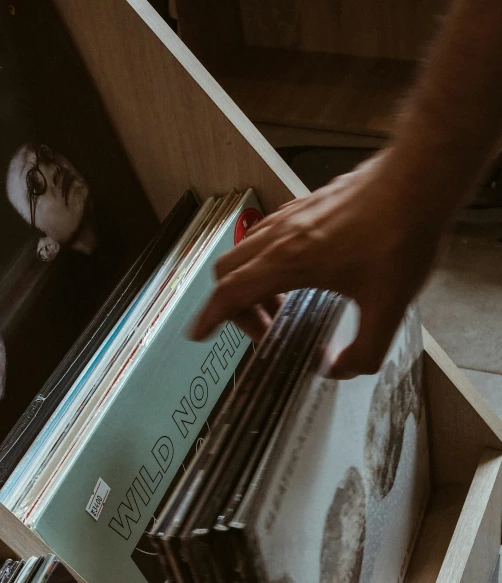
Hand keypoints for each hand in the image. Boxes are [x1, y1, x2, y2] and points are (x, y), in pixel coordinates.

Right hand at [190, 150, 444, 378]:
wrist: (418, 180)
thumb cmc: (400, 238)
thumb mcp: (387, 309)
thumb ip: (363, 353)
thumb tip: (337, 370)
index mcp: (289, 263)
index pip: (231, 293)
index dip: (209, 317)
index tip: (197, 333)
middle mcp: (280, 237)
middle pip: (228, 272)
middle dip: (235, 307)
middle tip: (264, 329)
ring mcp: (291, 217)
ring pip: (245, 251)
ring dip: (251, 283)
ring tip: (282, 305)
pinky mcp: (305, 204)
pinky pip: (266, 234)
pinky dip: (265, 260)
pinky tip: (299, 272)